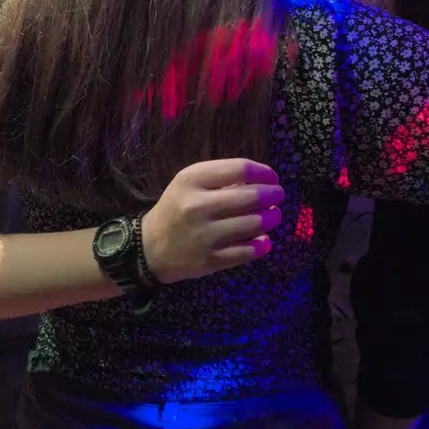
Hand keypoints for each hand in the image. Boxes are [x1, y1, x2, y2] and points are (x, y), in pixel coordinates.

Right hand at [141, 160, 284, 284]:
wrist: (150, 248)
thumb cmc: (176, 209)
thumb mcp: (189, 183)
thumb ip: (220, 177)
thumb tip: (261, 180)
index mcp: (191, 181)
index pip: (239, 169)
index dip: (263, 172)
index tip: (272, 177)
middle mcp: (198, 206)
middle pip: (251, 196)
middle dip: (273, 195)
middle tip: (278, 196)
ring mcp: (205, 235)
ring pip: (254, 224)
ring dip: (272, 219)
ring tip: (274, 216)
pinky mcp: (211, 259)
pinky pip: (247, 251)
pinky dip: (262, 245)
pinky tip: (265, 240)